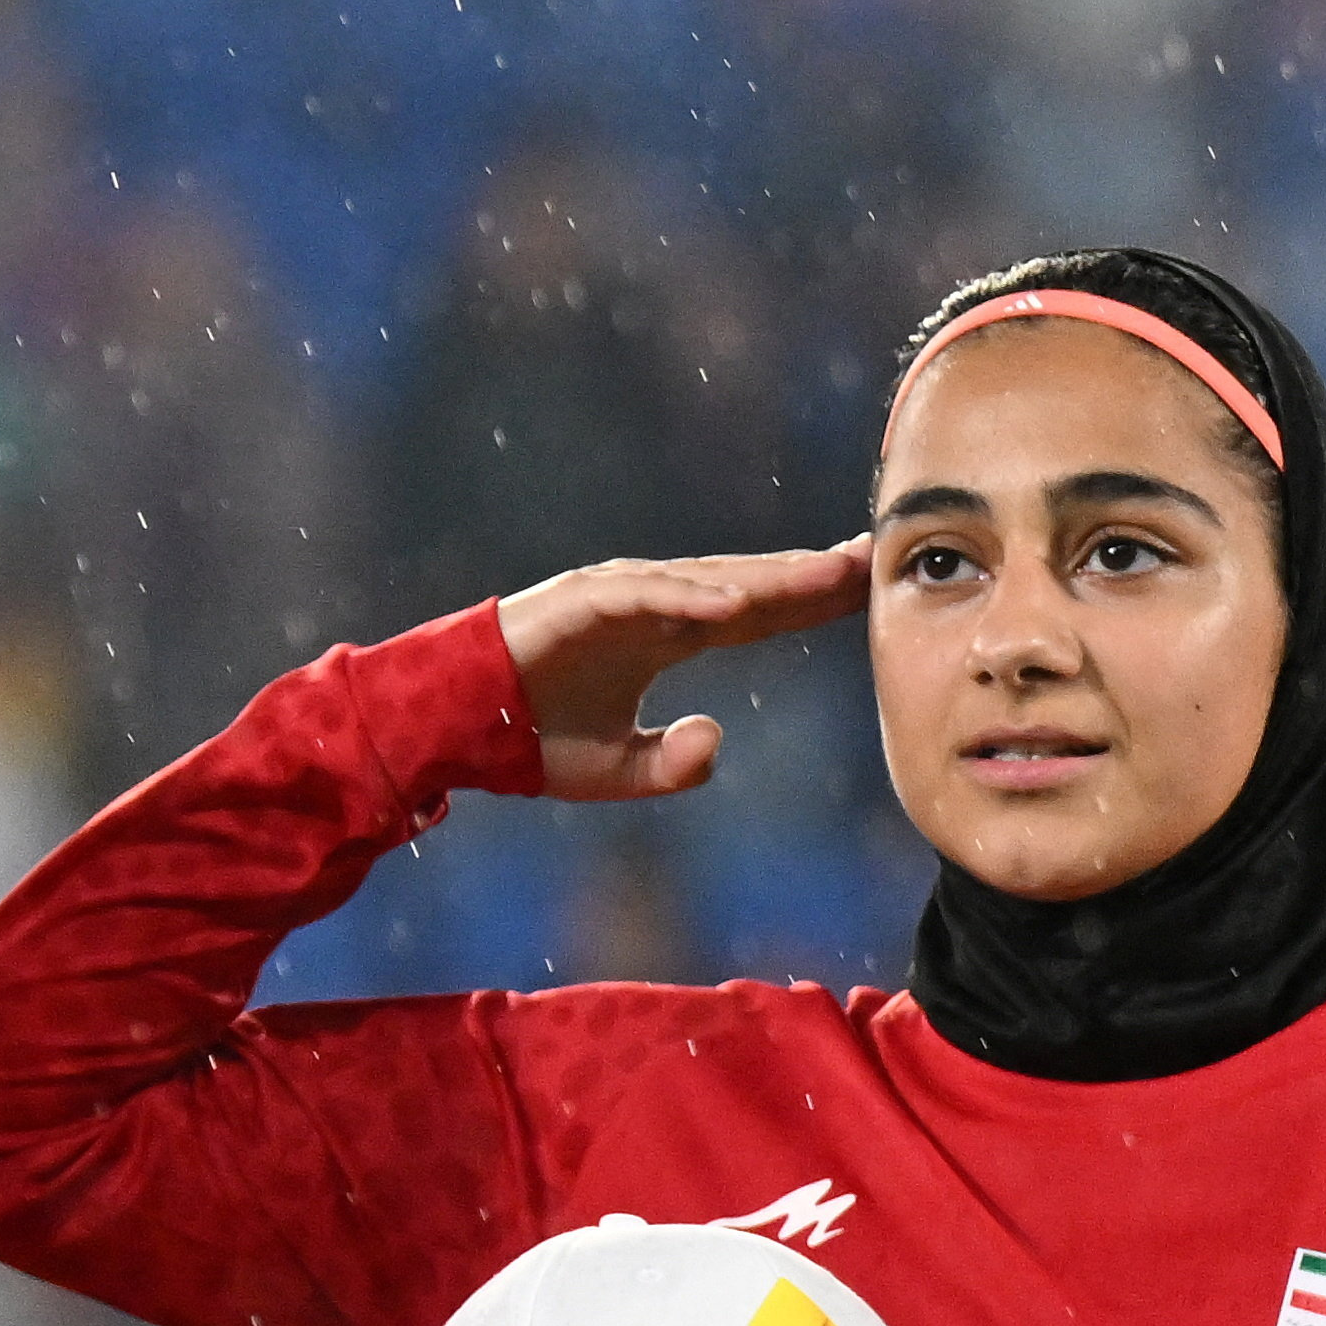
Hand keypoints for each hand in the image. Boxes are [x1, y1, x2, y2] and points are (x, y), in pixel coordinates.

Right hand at [489, 547, 868, 803]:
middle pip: (747, 583)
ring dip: (767, 575)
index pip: (754, 613)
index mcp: (664, 638)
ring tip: (827, 571)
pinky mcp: (581, 600)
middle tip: (874, 555)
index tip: (868, 590)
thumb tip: (714, 736)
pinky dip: (692, 595)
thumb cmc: (528, 740)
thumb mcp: (616, 770)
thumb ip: (670, 765)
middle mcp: (650, 607)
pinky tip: (740, 602)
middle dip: (809, 572)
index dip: (810, 601)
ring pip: (707, 579)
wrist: (452, 727)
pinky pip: (647, 594)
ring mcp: (616, 597)